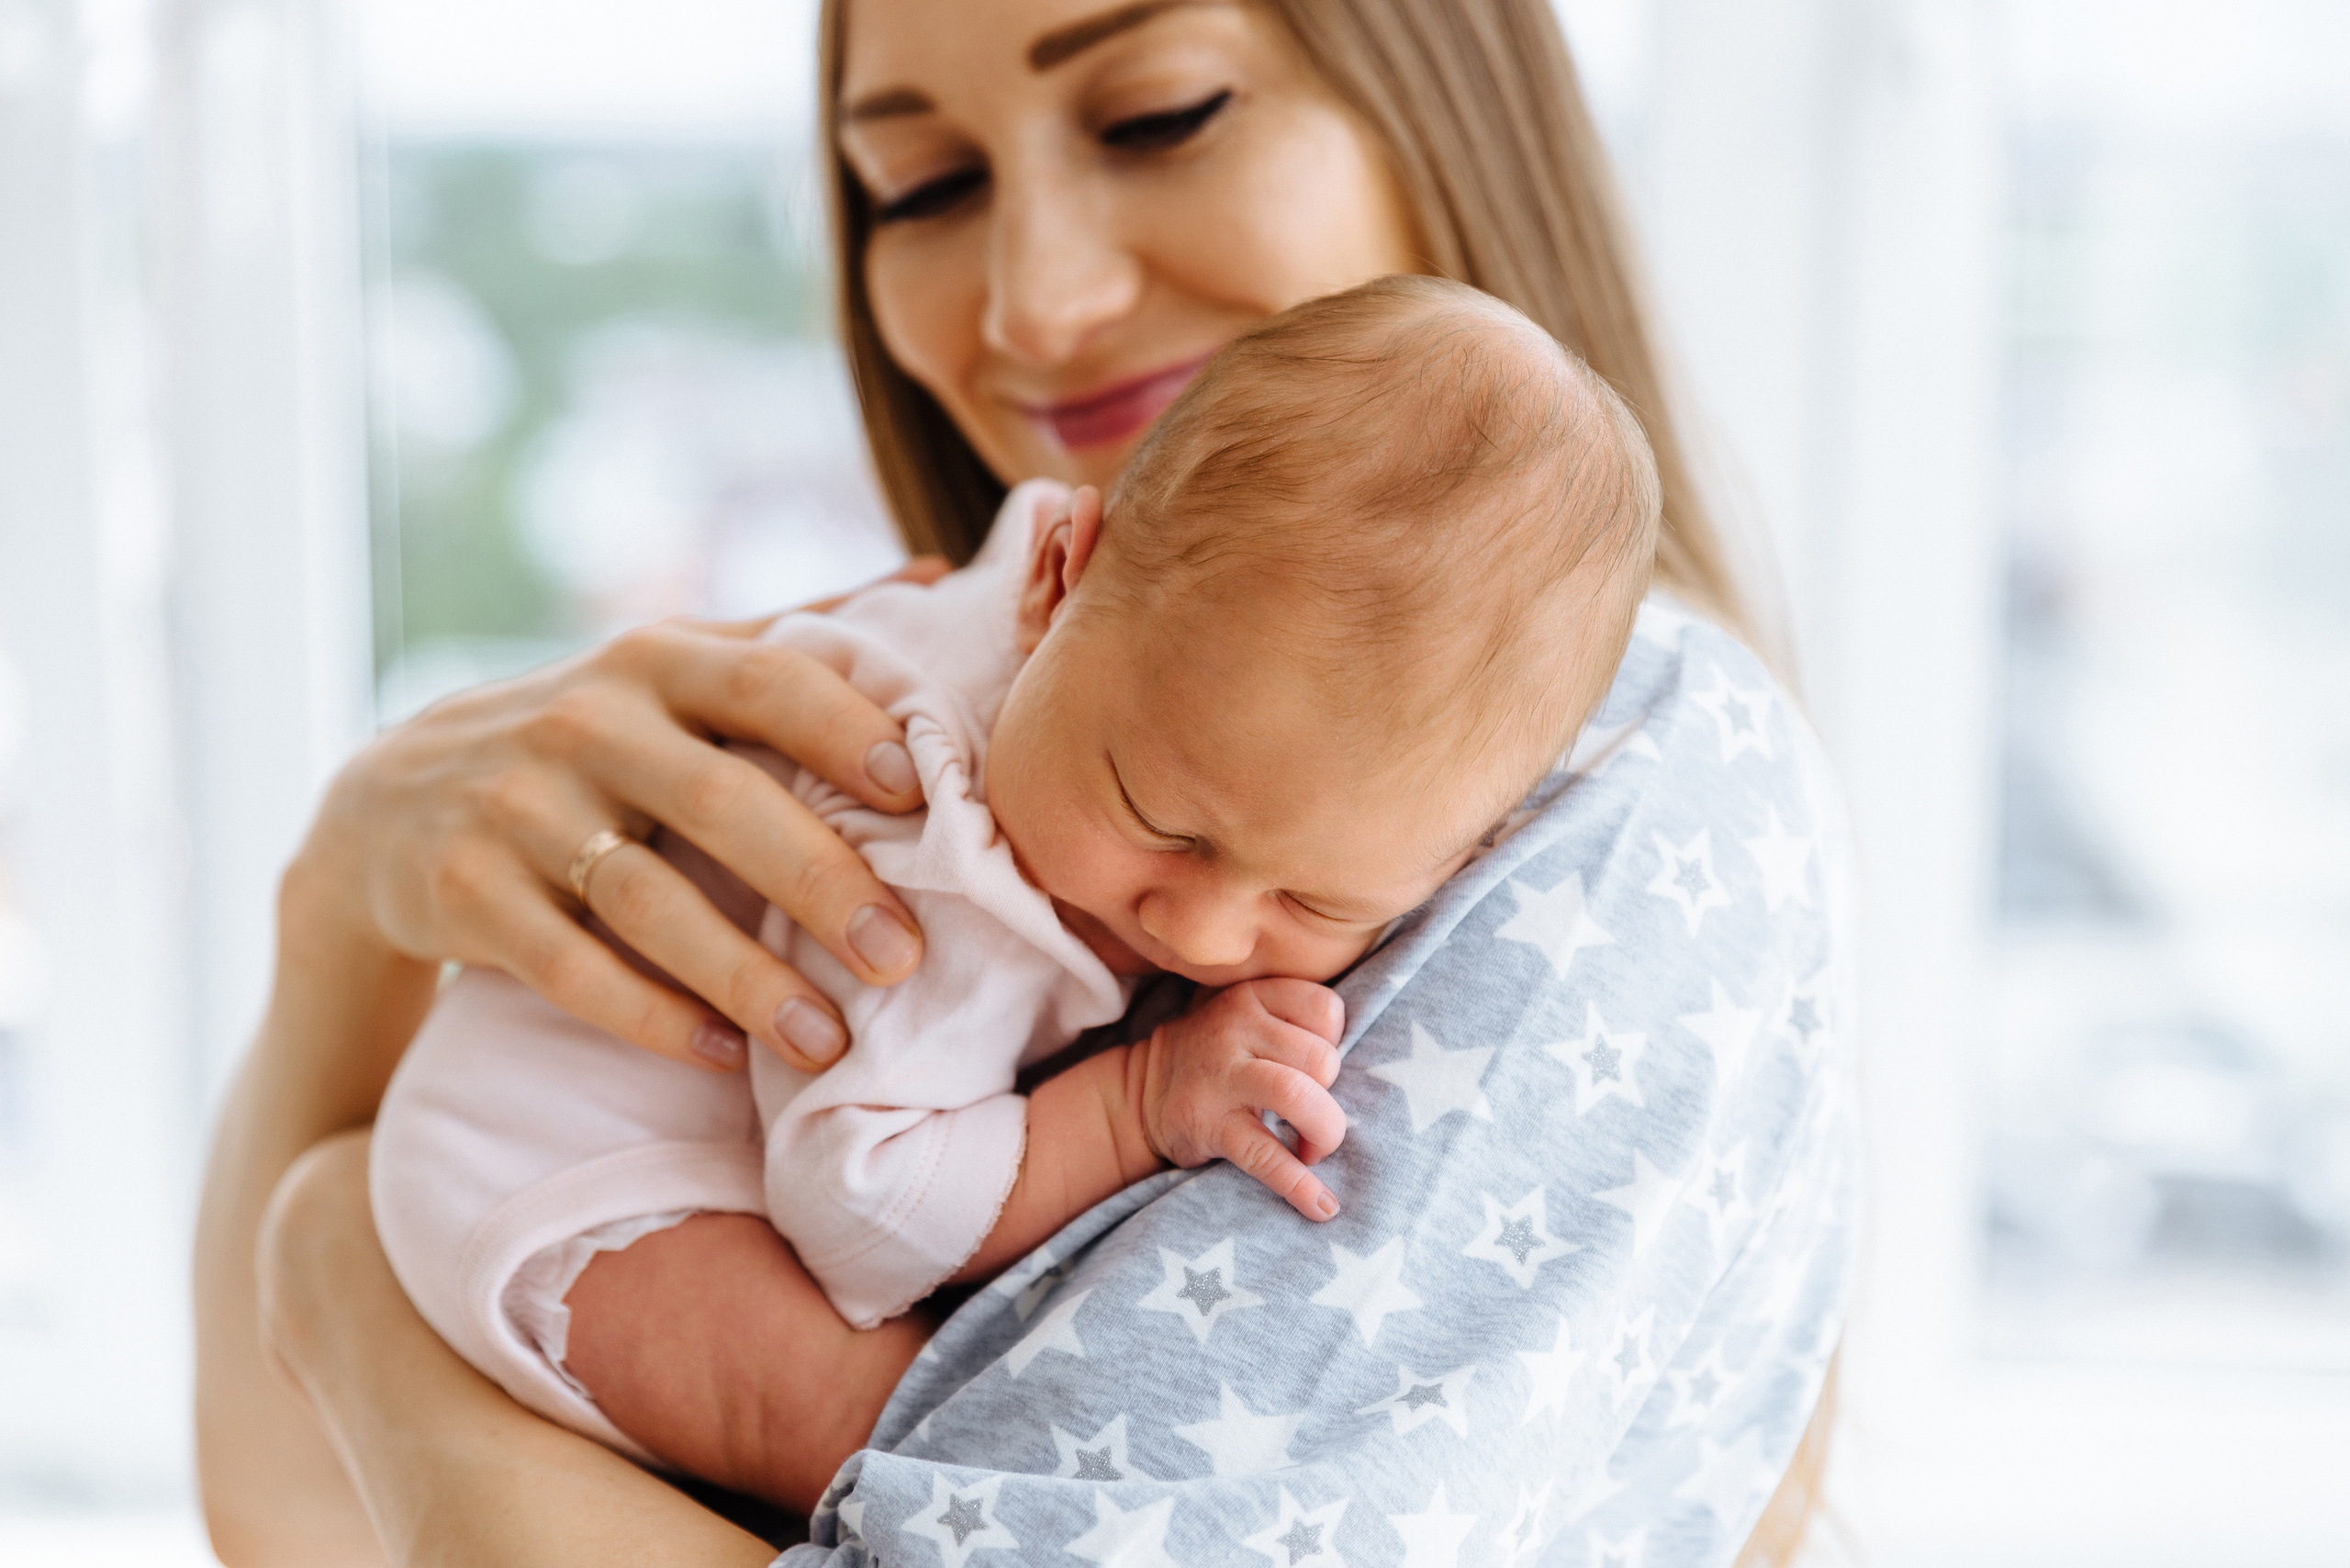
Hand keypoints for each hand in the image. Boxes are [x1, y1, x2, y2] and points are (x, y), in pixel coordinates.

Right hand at [306, 560, 951, 1075]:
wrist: (391, 800)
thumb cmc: (589, 736)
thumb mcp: (672, 666)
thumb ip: (796, 630)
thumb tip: (938, 570)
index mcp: (657, 660)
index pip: (766, 679)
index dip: (845, 729)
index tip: (924, 793)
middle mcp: (586, 722)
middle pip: (721, 801)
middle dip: (820, 881)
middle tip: (903, 957)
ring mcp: (516, 808)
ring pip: (647, 900)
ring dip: (744, 978)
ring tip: (827, 1040)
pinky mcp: (465, 894)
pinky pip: (568, 967)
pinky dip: (648, 1014)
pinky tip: (721, 1053)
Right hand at [1136, 978, 1348, 1220]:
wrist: (1138, 1094)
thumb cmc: (1212, 1055)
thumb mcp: (1243, 1015)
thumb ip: (1290, 1020)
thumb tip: (1359, 1060)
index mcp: (1251, 997)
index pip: (1325, 1008)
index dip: (1335, 1042)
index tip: (1315, 1066)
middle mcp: (1235, 1028)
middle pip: (1320, 1057)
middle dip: (1330, 1095)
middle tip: (1310, 1113)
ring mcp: (1221, 1077)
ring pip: (1299, 1096)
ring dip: (1324, 1132)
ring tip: (1313, 1150)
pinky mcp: (1210, 1126)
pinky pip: (1266, 1156)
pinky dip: (1301, 1186)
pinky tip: (1321, 1205)